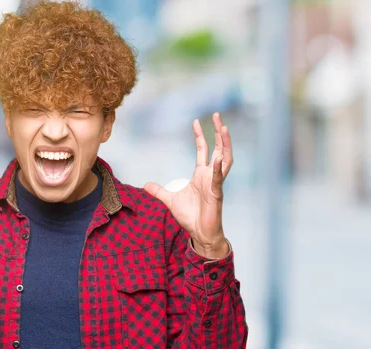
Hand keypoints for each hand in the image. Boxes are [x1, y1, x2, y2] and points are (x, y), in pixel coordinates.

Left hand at [145, 113, 232, 258]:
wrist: (200, 233)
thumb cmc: (190, 217)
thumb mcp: (170, 200)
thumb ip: (159, 191)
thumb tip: (146, 185)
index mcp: (201, 175)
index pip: (203, 150)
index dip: (200, 136)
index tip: (196, 121)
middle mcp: (210, 176)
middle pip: (218, 149)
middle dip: (218, 133)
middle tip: (216, 116)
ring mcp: (215, 184)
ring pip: (224, 159)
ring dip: (225, 144)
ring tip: (224, 129)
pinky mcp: (216, 194)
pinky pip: (218, 179)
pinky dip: (217, 169)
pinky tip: (216, 160)